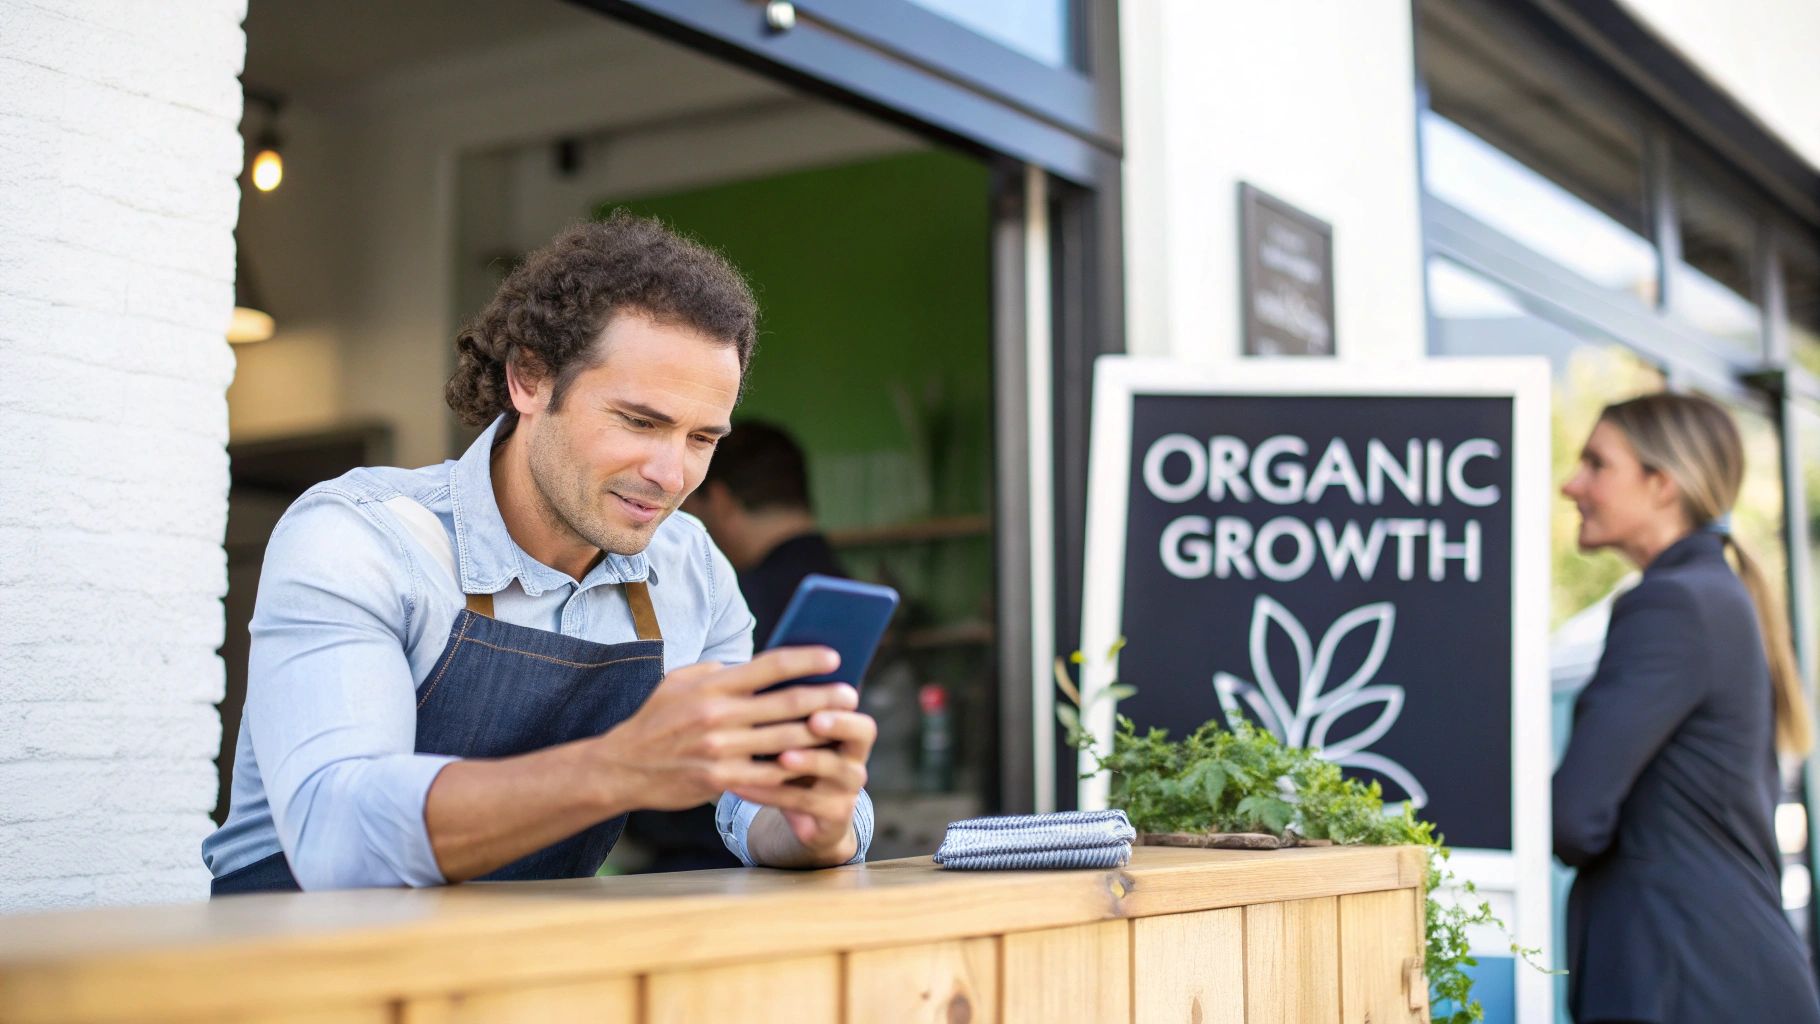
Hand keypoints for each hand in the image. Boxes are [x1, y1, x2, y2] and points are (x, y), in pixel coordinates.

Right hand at [588, 646, 857, 813]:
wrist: (623, 767)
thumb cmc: (657, 719)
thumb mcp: (680, 682)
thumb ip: (720, 672)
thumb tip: (762, 665)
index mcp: (711, 685)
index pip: (768, 665)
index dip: (806, 659)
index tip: (834, 656)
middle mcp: (718, 715)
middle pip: (787, 703)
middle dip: (826, 697)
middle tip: (852, 693)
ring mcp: (721, 750)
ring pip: (786, 741)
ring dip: (821, 735)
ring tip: (844, 729)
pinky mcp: (721, 780)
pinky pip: (770, 776)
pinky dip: (798, 771)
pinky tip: (818, 767)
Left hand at [734, 707, 876, 866]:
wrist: (807, 816)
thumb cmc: (796, 762)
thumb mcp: (796, 739)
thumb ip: (787, 714)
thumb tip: (755, 680)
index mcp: (851, 737)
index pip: (861, 720)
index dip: (845, 711)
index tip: (822, 701)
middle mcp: (855, 762)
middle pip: (860, 739)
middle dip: (838, 727)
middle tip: (814, 721)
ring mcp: (847, 791)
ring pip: (832, 771)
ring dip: (806, 761)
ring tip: (782, 756)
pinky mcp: (831, 815)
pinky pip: (800, 802)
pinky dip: (769, 792)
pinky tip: (742, 784)